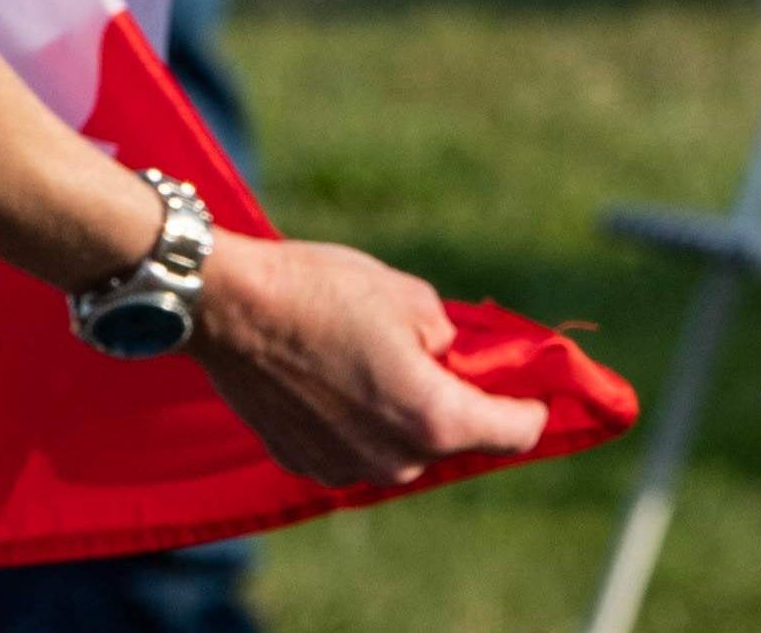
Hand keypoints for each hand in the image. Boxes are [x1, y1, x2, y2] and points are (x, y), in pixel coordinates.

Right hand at [188, 233, 551, 484]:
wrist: (228, 307)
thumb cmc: (321, 292)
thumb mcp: (411, 296)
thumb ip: (449, 338)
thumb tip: (453, 358)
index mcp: (434, 418)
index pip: (516, 433)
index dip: (531, 406)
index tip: (532, 387)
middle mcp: (395, 460)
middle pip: (453, 440)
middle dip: (456, 402)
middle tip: (439, 355)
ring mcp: (346, 469)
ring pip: (402, 446)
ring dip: (404, 414)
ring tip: (374, 358)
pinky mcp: (305, 464)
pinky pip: (354, 447)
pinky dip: (358, 421)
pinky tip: (333, 375)